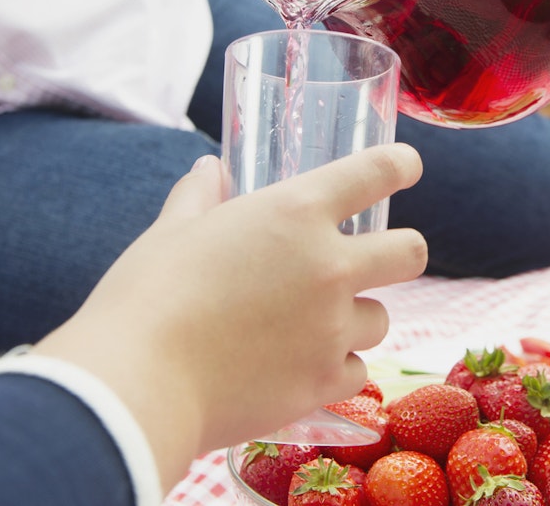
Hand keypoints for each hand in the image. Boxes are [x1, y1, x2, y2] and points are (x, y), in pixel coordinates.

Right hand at [34, 145, 427, 484]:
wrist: (138, 383)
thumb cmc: (147, 296)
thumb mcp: (173, 231)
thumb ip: (200, 196)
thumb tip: (210, 169)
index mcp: (296, 212)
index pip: (375, 172)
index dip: (399, 165)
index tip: (406, 167)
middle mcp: (329, 266)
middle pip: (410, 252)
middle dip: (400, 252)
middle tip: (374, 260)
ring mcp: (332, 328)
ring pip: (382, 318)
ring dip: (356, 318)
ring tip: (313, 325)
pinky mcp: (323, 383)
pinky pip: (356, 370)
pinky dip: (336, 369)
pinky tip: (301, 368)